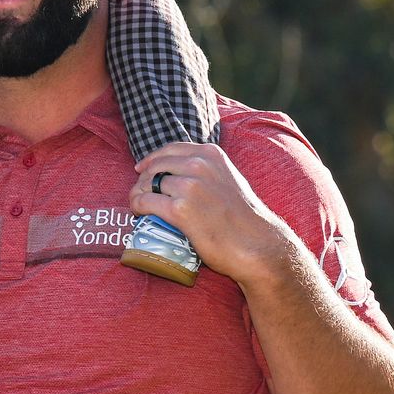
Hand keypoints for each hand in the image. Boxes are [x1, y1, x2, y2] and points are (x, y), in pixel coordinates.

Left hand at [131, 143, 288, 285]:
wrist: (257, 243)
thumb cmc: (242, 216)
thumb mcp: (227, 179)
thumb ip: (207, 170)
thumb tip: (180, 170)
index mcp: (210, 154)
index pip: (170, 149)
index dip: (151, 159)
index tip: (141, 169)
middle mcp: (199, 165)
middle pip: (154, 166)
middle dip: (143, 180)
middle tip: (140, 194)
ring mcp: (189, 186)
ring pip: (146, 184)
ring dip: (138, 195)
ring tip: (140, 206)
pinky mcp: (179, 209)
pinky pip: (144, 202)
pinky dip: (137, 207)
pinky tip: (139, 214)